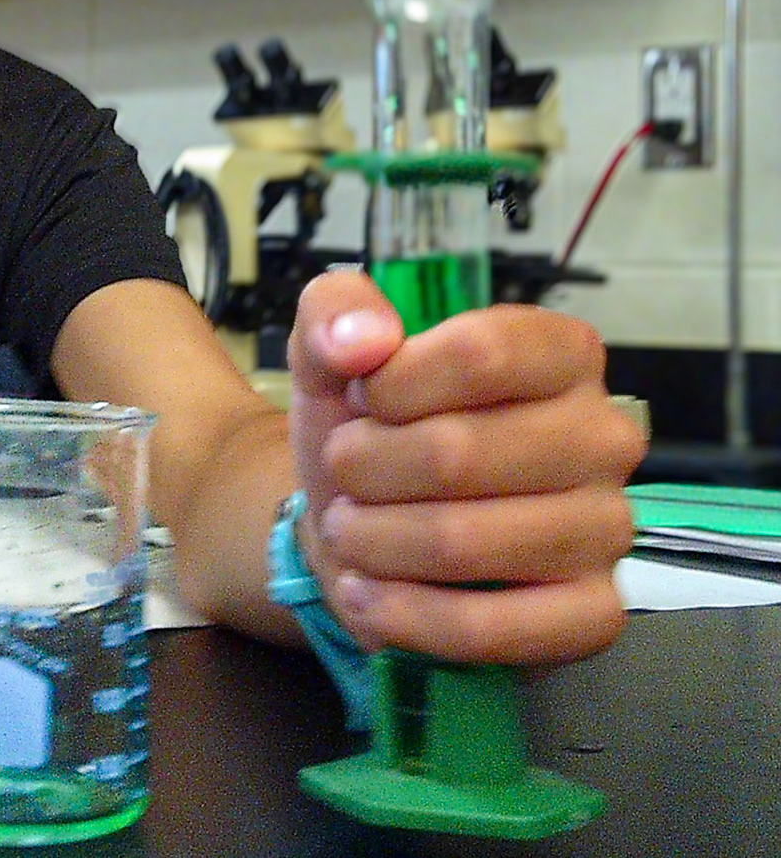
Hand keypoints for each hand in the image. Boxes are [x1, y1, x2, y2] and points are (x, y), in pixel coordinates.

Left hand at [287, 269, 644, 666]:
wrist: (361, 519)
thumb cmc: (367, 424)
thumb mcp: (332, 349)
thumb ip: (335, 310)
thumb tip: (362, 339)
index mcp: (561, 354)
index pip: (484, 353)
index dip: (394, 381)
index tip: (361, 397)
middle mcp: (603, 438)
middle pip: (459, 453)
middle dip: (365, 467)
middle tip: (344, 473)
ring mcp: (607, 530)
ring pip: (463, 542)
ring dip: (374, 540)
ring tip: (349, 529)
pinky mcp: (591, 614)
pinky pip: (490, 629)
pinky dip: (405, 616)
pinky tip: (368, 593)